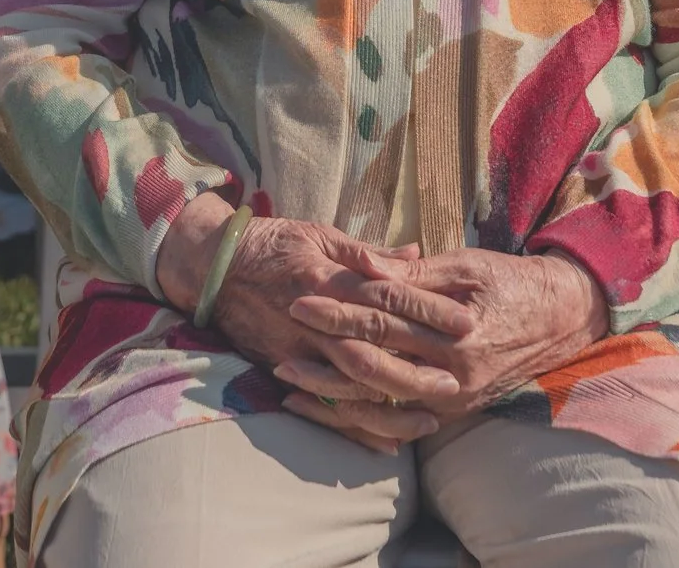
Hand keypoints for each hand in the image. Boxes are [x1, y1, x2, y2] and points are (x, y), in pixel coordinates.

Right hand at [155, 196, 468, 454]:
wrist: (212, 267)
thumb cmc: (271, 244)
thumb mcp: (319, 234)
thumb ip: (367, 253)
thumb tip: (415, 256)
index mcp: (327, 279)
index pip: (387, 297)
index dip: (428, 310)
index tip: (465, 322)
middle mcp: (314, 319)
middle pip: (372, 350)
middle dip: (416, 369)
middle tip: (456, 381)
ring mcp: (296, 349)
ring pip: (349, 385)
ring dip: (390, 406)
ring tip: (430, 419)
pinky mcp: (282, 369)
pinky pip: (322, 405)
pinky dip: (353, 426)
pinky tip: (386, 442)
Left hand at [288, 249, 608, 425]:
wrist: (563, 321)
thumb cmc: (510, 282)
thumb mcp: (465, 266)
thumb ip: (412, 275)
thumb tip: (361, 267)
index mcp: (459, 329)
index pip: (387, 318)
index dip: (340, 308)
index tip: (300, 297)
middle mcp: (456, 371)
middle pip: (378, 361)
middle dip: (326, 347)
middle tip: (286, 333)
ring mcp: (455, 398)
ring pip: (382, 401)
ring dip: (332, 390)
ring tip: (287, 378)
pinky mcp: (452, 411)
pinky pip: (397, 422)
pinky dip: (359, 417)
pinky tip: (325, 408)